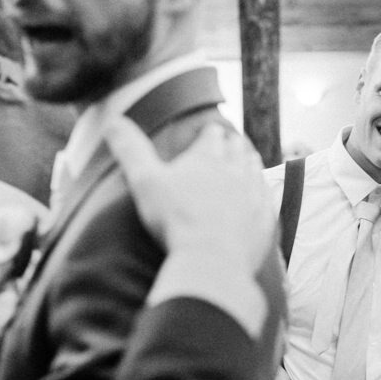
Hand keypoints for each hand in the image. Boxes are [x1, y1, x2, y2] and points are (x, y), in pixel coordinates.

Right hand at [104, 117, 272, 264]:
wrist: (213, 259)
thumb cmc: (175, 218)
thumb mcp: (144, 181)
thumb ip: (129, 149)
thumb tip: (112, 120)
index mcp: (208, 156)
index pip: (212, 135)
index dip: (209, 134)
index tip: (208, 132)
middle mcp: (237, 169)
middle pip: (238, 149)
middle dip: (233, 145)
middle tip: (231, 143)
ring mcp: (255, 194)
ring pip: (256, 170)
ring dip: (251, 164)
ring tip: (248, 162)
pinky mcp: (266, 219)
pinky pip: (268, 200)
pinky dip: (263, 194)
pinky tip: (261, 198)